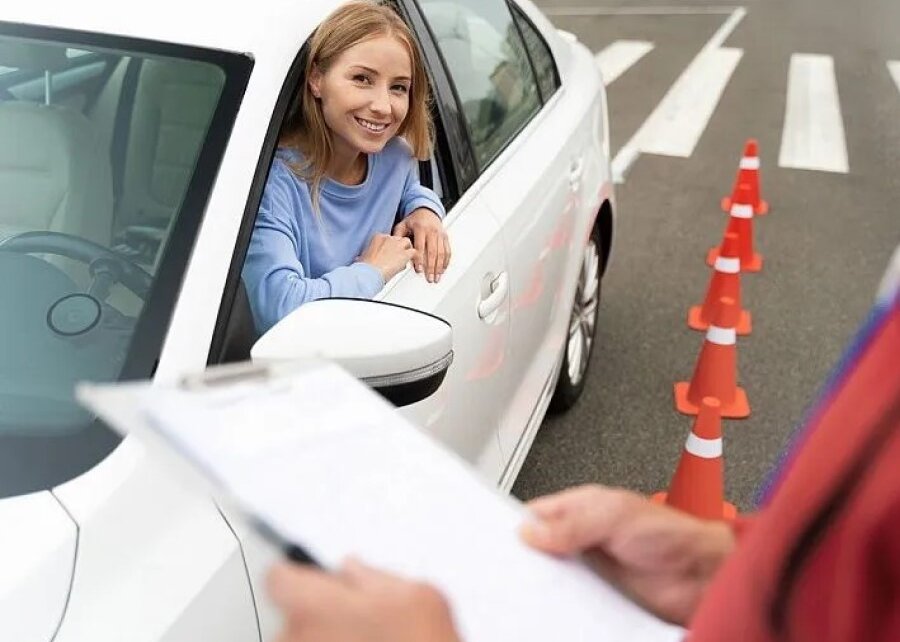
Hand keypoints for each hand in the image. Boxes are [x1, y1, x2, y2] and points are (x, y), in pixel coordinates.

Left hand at [268, 558, 462, 641]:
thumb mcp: (420, 596)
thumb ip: (377, 576)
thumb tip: (354, 566)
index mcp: (318, 605)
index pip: (278, 578)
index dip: (299, 576)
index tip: (312, 579)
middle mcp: (299, 639)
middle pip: (294, 615)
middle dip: (322, 616)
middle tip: (359, 621)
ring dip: (328, 641)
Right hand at [358, 233, 416, 283]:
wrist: (369, 273)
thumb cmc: (365, 268)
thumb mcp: (361, 258)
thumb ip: (364, 256)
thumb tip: (360, 259)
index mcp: (378, 237)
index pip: (388, 238)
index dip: (390, 246)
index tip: (389, 253)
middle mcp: (389, 238)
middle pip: (398, 239)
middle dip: (399, 247)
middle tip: (398, 257)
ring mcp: (397, 245)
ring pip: (407, 242)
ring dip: (407, 250)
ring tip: (407, 259)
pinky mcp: (405, 254)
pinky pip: (414, 252)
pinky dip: (415, 258)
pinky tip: (414, 264)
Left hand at [393, 208, 450, 283]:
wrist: (426, 211)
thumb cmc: (413, 221)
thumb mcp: (403, 225)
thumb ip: (398, 236)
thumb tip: (394, 248)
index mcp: (420, 228)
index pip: (420, 247)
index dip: (420, 260)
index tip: (419, 270)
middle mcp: (432, 231)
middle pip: (433, 252)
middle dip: (431, 267)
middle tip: (429, 278)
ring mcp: (440, 234)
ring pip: (442, 253)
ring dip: (439, 267)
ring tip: (436, 278)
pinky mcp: (445, 237)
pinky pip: (447, 250)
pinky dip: (446, 261)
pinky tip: (443, 270)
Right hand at [521, 485, 735, 625]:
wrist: (702, 575)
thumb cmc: (670, 534)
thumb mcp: (614, 516)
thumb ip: (572, 524)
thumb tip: (532, 531)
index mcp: (582, 507)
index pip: (537, 513)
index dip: (516, 524)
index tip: (495, 536)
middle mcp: (583, 537)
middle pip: (540, 547)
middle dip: (524, 556)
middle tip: (506, 568)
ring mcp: (590, 567)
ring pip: (553, 575)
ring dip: (542, 582)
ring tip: (524, 589)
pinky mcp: (599, 596)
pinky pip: (571, 600)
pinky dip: (561, 604)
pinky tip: (552, 607)